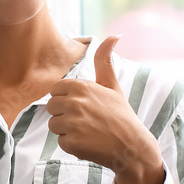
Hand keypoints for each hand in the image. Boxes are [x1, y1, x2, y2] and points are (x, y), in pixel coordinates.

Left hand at [46, 36, 165, 183]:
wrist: (132, 147)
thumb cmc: (120, 115)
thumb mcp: (112, 85)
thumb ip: (104, 61)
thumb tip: (113, 35)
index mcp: (81, 86)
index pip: (55, 90)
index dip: (66, 100)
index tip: (83, 106)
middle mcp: (75, 102)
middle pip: (51, 108)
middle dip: (65, 115)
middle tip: (87, 120)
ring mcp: (72, 123)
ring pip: (54, 125)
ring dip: (67, 131)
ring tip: (88, 132)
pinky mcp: (71, 143)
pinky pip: (61, 142)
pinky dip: (73, 146)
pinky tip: (89, 144)